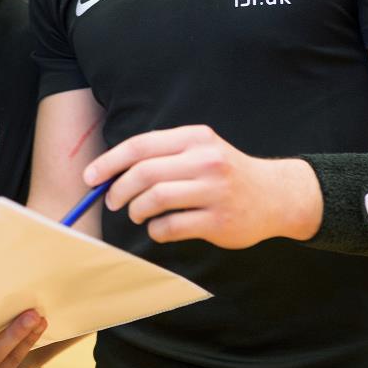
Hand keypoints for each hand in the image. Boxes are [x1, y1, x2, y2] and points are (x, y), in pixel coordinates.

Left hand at [85, 125, 321, 248]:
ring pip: (155, 199)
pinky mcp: (219, 220)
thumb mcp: (199, 149)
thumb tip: (108, 173)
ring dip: (136, 210)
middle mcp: (205, 160)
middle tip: (112, 202)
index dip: (109, 162)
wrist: (276, 195)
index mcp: (194, 138)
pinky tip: (158, 229)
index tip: (91, 177)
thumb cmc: (224, 172)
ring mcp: (214, 191)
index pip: (140, 146)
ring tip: (136, 215)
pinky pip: (171, 226)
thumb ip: (161, 155)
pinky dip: (156, 230)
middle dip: (118, 190)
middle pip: (144, 173)